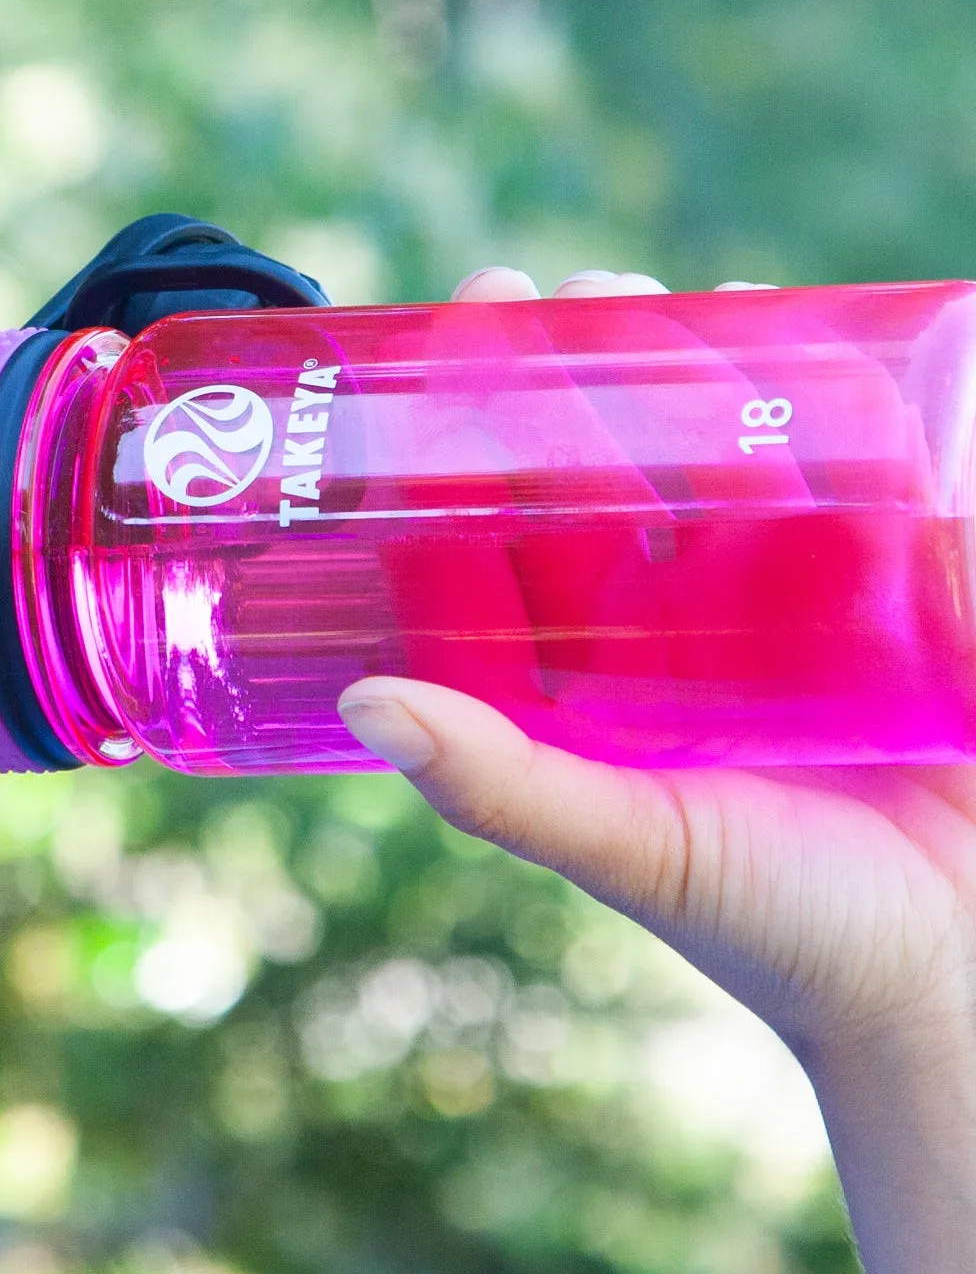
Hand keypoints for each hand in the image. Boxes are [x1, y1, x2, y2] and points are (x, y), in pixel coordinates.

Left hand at [336, 262, 975, 1273]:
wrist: (964, 982)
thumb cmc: (782, 932)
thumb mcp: (630, 844)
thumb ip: (505, 785)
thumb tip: (358, 703)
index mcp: (589, 663)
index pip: (507, 516)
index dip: (474, 427)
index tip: (452, 336)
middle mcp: (671, 617)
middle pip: (614, 453)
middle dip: (591, 365)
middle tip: (572, 292)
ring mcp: (782, 594)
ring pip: (730, 442)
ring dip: (707, 359)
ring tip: (687, 297)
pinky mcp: (894, 588)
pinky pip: (862, 470)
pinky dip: (843, 401)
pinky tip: (817, 336)